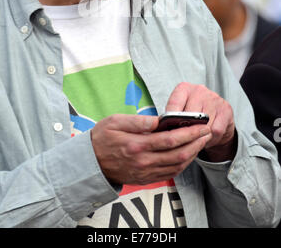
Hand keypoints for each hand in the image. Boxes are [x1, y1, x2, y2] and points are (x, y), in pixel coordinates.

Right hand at [91, 113, 211, 184]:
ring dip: (193, 154)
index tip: (201, 125)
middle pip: (178, 154)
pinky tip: (188, 154)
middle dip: (196, 142)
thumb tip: (159, 119)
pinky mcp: (145, 178)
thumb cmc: (101, 138)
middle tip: (207, 132)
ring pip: (177, 165)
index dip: (188, 133)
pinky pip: (170, 174)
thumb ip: (138, 121)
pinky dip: (183, 164)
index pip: (170, 140)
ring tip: (201, 141)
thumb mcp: (115, 121)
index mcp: (137, 145)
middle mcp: (143, 161)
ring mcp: (145, 172)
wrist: (90, 163)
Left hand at [166, 83, 235, 161]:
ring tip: (195, 140)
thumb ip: (173, 118)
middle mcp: (199, 90)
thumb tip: (163, 131)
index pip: (174, 104)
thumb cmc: (194, 114)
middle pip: (189, 116)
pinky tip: (207, 138)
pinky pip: (216, 130)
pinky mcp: (226, 109)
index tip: (166, 132)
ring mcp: (214, 98)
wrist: (219, 118)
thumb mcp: (181, 112)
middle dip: (185, 132)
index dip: (169, 120)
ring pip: (203, 125)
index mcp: (184, 89)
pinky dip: (210, 138)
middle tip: (181, 141)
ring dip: (198, 137)